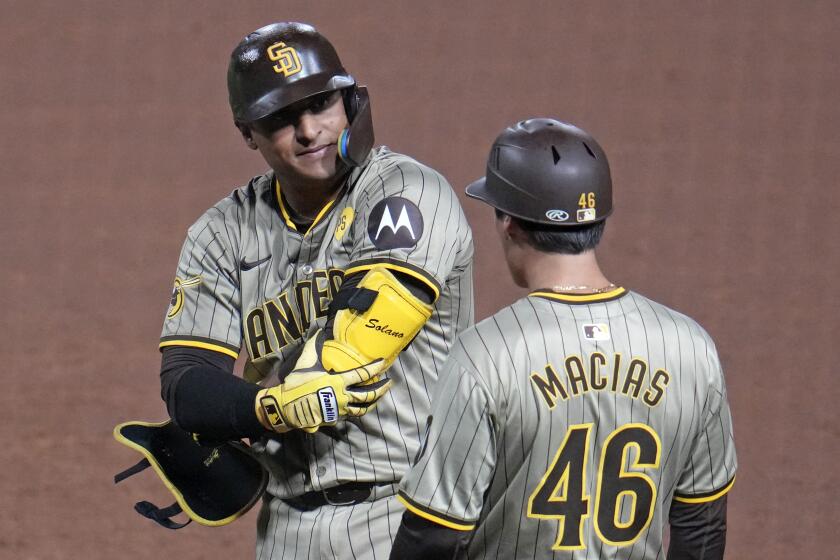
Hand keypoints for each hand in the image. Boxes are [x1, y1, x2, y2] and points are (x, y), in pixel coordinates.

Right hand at [255, 331, 390, 432]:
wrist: (285, 407)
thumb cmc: (296, 383)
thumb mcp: (306, 361)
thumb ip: (314, 344)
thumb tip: (319, 329)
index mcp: (339, 381)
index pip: (363, 374)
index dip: (375, 368)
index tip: (384, 363)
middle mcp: (343, 397)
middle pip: (369, 395)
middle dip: (382, 389)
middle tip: (389, 382)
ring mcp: (340, 410)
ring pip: (363, 409)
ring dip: (374, 402)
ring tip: (379, 397)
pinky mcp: (334, 419)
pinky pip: (350, 415)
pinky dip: (358, 410)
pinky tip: (361, 407)